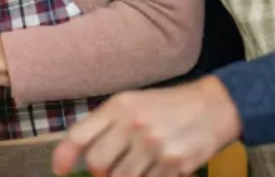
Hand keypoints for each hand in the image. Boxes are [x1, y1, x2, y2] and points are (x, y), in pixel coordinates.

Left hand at [51, 76, 240, 176]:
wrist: (214, 106)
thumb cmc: (168, 106)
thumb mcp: (133, 104)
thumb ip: (106, 125)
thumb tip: (81, 156)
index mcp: (120, 106)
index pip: (80, 134)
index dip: (64, 156)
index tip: (60, 170)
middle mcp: (134, 124)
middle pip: (98, 165)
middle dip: (101, 172)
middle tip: (112, 168)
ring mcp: (154, 146)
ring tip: (139, 166)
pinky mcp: (174, 164)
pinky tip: (158, 168)